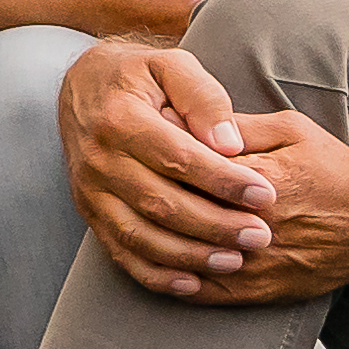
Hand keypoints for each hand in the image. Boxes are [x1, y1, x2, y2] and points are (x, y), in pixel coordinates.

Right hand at [62, 37, 277, 291]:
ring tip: (236, 260)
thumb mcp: (172, 65)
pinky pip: (121, 253)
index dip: (223, 180)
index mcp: (119, 119)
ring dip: (191, 254)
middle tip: (261, 235)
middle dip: (216, 224)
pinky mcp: (91, 214)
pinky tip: (193, 283)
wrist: (83, 88)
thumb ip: (203, 97)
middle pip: (161, 203)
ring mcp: (90, 192)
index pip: (177, 158)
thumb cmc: (139, 76)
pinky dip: (156, 274)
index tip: (265, 194)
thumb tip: (229, 143)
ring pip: (141, 235)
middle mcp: (99, 160)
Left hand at [76, 84, 348, 303]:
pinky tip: (153, 260)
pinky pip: (202, 293)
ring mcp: (255, 266)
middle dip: (153, 194)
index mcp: (260, 182)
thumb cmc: (335, 172)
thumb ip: (240, 127)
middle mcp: (254, 228)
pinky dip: (173, 280)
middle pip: (184, 214)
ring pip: (186, 258)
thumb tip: (190, 119)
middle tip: (127, 177)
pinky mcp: (259, 293)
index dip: (163, 155)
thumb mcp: (292, 130)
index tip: (141, 141)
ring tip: (132, 215)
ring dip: (155, 240)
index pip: (194, 170)